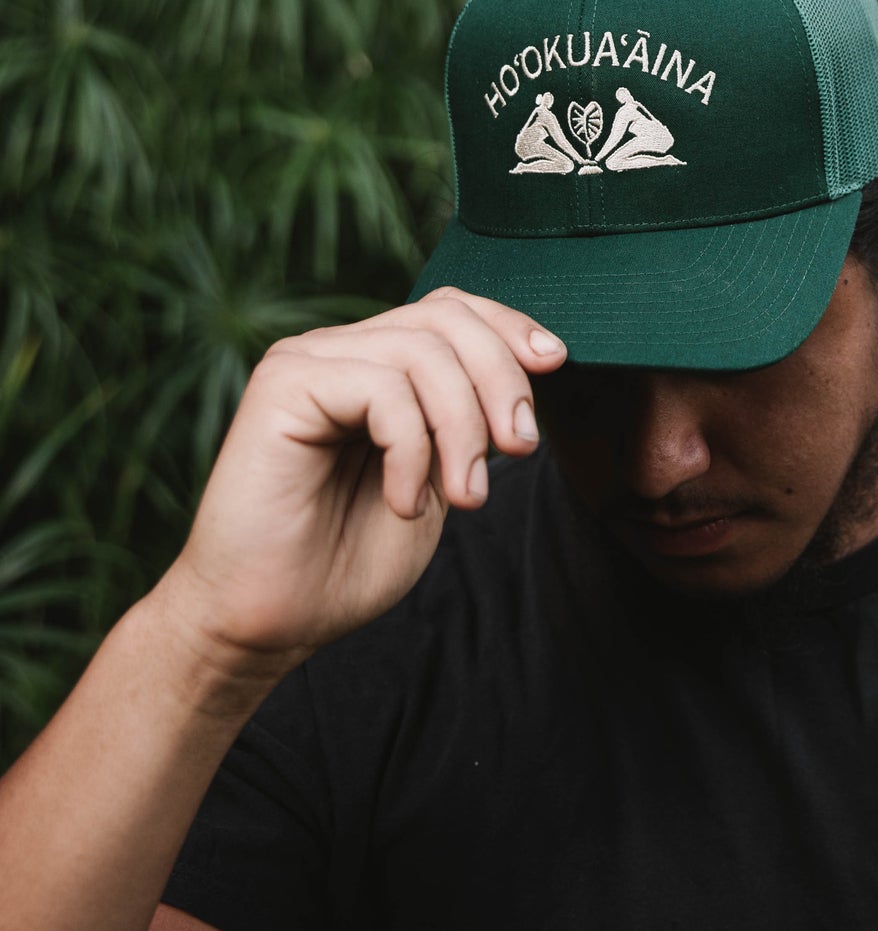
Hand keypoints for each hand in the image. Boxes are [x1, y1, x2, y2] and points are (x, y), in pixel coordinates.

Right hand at [149, 288, 566, 682]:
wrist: (268, 621)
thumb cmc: (345, 562)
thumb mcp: (435, 482)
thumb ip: (466, 424)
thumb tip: (530, 369)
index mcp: (374, 366)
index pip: (450, 309)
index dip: (508, 326)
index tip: (556, 364)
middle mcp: (338, 351)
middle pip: (445, 318)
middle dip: (501, 378)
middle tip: (519, 449)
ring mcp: (306, 362)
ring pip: (422, 352)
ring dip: (463, 427)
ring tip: (464, 497)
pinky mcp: (282, 385)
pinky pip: (382, 389)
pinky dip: (412, 450)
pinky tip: (402, 504)